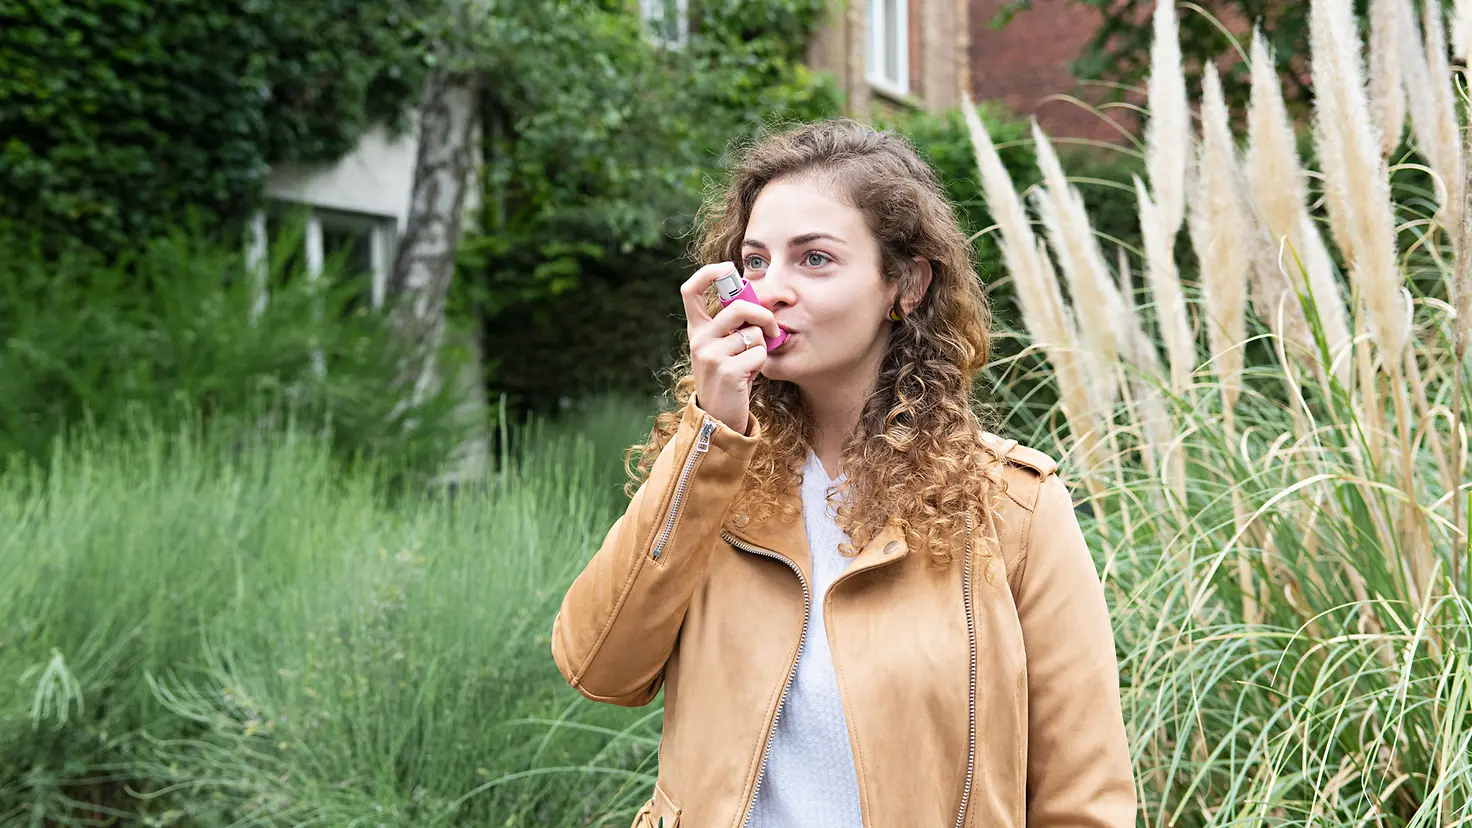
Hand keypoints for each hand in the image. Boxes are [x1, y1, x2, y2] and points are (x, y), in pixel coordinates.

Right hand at [681, 263, 781, 433]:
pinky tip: (749, 376)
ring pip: (753, 334)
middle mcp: (699, 339)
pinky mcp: (726, 371)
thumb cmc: (729, 377)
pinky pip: (758, 354)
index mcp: (697, 329)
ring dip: (761, 347)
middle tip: (771, 328)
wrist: (719, 417)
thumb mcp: (724, 347)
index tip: (728, 269)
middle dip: (763, 315)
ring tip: (750, 363)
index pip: (690, 290)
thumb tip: (765, 297)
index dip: (708, 273)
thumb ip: (735, 324)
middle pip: (738, 307)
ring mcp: (710, 355)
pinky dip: (761, 363)